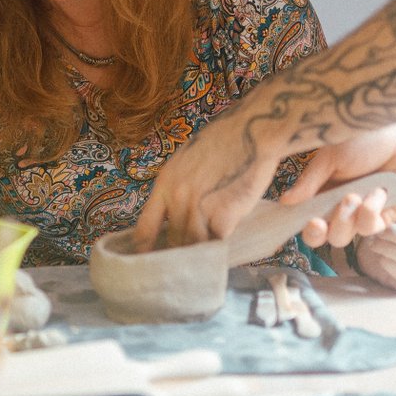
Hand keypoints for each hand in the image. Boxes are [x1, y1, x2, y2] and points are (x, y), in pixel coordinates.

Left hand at [133, 106, 285, 250]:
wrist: (251, 131)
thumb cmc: (224, 140)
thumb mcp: (187, 160)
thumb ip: (181, 187)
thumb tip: (180, 212)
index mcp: (165, 184)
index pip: (144, 227)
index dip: (145, 249)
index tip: (147, 262)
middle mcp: (177, 198)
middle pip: (175, 240)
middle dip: (182, 252)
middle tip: (188, 264)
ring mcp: (200, 207)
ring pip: (196, 244)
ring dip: (203, 252)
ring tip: (208, 258)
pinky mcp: (224, 214)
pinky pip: (219, 241)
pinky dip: (223, 245)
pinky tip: (227, 246)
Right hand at [284, 118, 395, 247]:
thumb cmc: (369, 139)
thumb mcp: (331, 157)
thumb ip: (310, 181)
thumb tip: (285, 202)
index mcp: (324, 189)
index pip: (306, 217)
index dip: (302, 226)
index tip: (301, 221)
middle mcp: (342, 205)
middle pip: (324, 235)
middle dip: (320, 232)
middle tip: (320, 220)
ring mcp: (364, 212)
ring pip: (344, 236)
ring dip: (345, 220)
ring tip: (353, 196)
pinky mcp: (387, 217)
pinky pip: (371, 228)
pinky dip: (370, 213)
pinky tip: (377, 193)